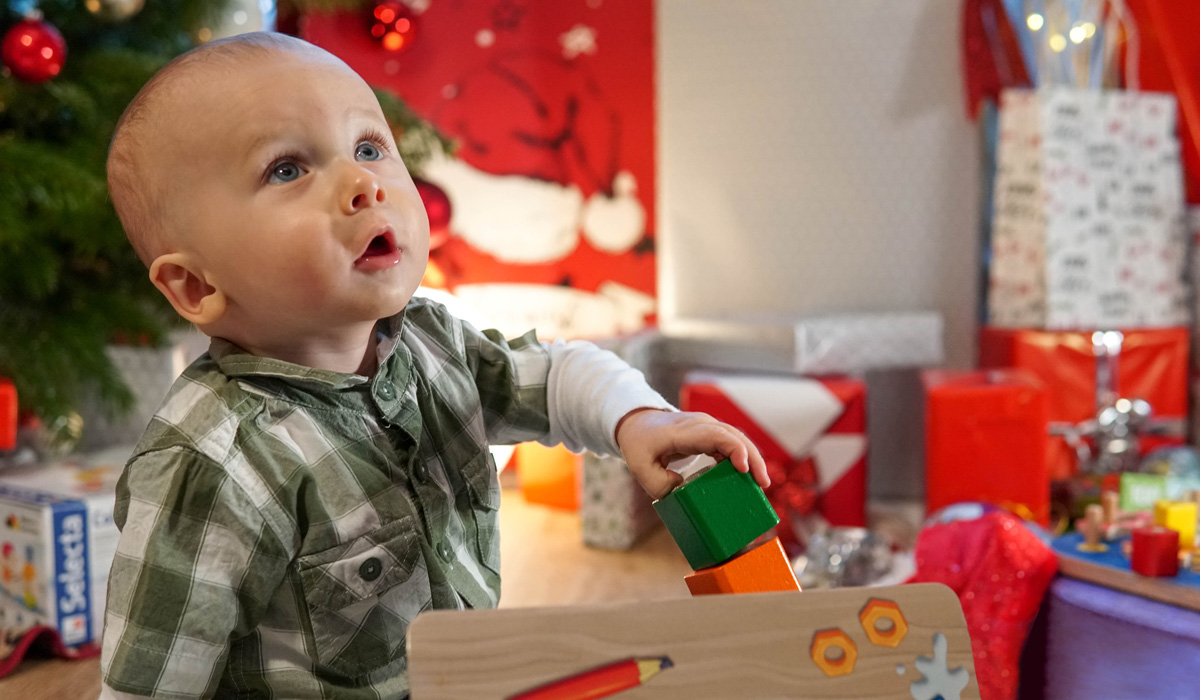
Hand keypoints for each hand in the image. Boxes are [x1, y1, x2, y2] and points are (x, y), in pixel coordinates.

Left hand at [614, 408, 768, 499]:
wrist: (637, 422)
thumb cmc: (639, 444)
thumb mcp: (640, 467)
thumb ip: (659, 484)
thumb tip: (683, 490)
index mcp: (684, 431)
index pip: (716, 435)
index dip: (734, 450)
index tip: (743, 469)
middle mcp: (701, 425)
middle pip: (734, 436)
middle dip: (752, 458)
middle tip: (762, 483)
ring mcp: (708, 427)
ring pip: (737, 439)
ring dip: (751, 459)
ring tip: (761, 484)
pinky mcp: (710, 434)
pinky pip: (731, 444)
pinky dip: (742, 458)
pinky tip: (748, 477)